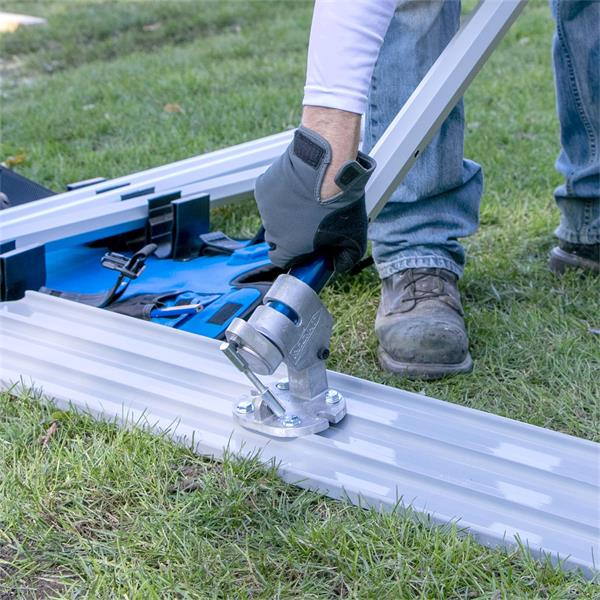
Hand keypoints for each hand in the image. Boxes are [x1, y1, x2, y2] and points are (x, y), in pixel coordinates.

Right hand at [255, 125, 375, 272]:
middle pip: (276, 238)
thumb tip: (338, 265)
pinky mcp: (262, 187)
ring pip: (272, 215)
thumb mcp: (353, 238)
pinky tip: (297, 186)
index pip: (280, 260)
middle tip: (310, 220)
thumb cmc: (339, 203)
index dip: (293, 254)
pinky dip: (280, 193)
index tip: (306, 246)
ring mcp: (265, 208)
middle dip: (290, 233)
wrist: (327, 166)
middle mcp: (272, 230)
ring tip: (306, 199)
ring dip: (285, 211)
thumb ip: (346, 260)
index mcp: (289, 247)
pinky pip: (269, 195)